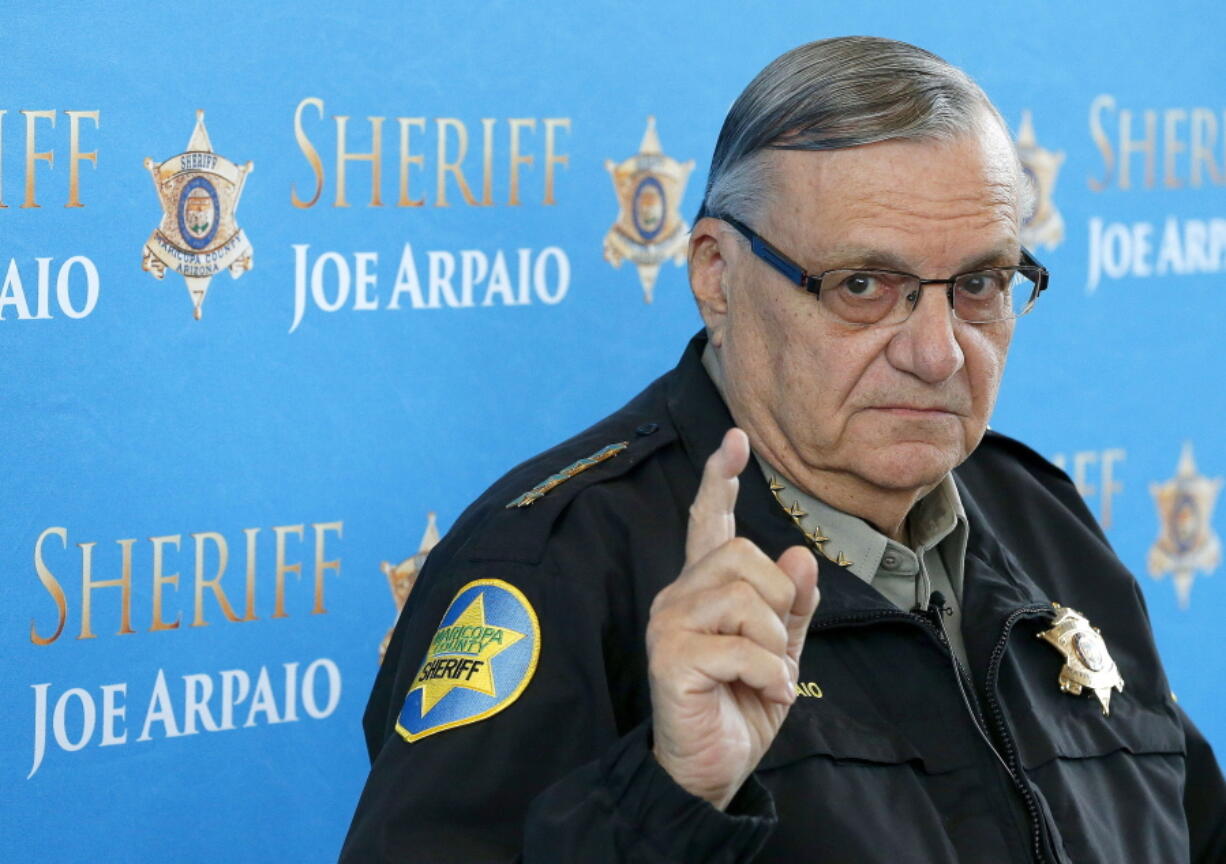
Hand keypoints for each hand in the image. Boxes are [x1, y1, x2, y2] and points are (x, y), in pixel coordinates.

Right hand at [647, 427, 819, 809]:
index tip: (735, 439)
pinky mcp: (670, 658)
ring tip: (769, 676)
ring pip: (746, 598)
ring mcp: (670, 624)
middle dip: (780, 601)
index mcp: (705, 589)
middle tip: (777, 650)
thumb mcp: (782, 654)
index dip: (719, 480)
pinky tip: (765, 693)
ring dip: (776, 645)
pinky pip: (741, 647)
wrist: (712, 771)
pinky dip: (769, 674)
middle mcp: (680, 596)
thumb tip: (799, 556)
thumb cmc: (742, 708)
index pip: (707, 523)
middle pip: (743, 555)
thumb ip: (792, 607)